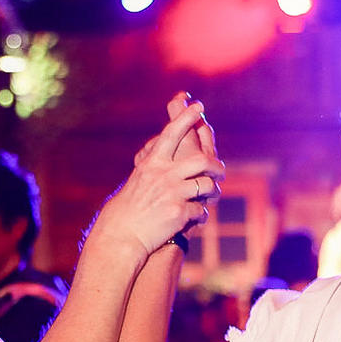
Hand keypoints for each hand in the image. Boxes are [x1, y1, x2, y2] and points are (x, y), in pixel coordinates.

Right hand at [89, 101, 223, 260]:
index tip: (198, 106)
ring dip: (212, 192)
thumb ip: (155, 166)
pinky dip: (201, 215)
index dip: (186, 117)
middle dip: (216, 165)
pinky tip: (196, 219)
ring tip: (210, 197)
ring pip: (207, 185)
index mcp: (152, 163)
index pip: (171, 133)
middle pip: (202, 160)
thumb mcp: (139, 179)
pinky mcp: (179, 213)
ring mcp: (172, 193)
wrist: (121, 235)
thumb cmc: (128, 208)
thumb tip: (161, 152)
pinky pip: (201, 211)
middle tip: (219, 171)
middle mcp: (163, 175)